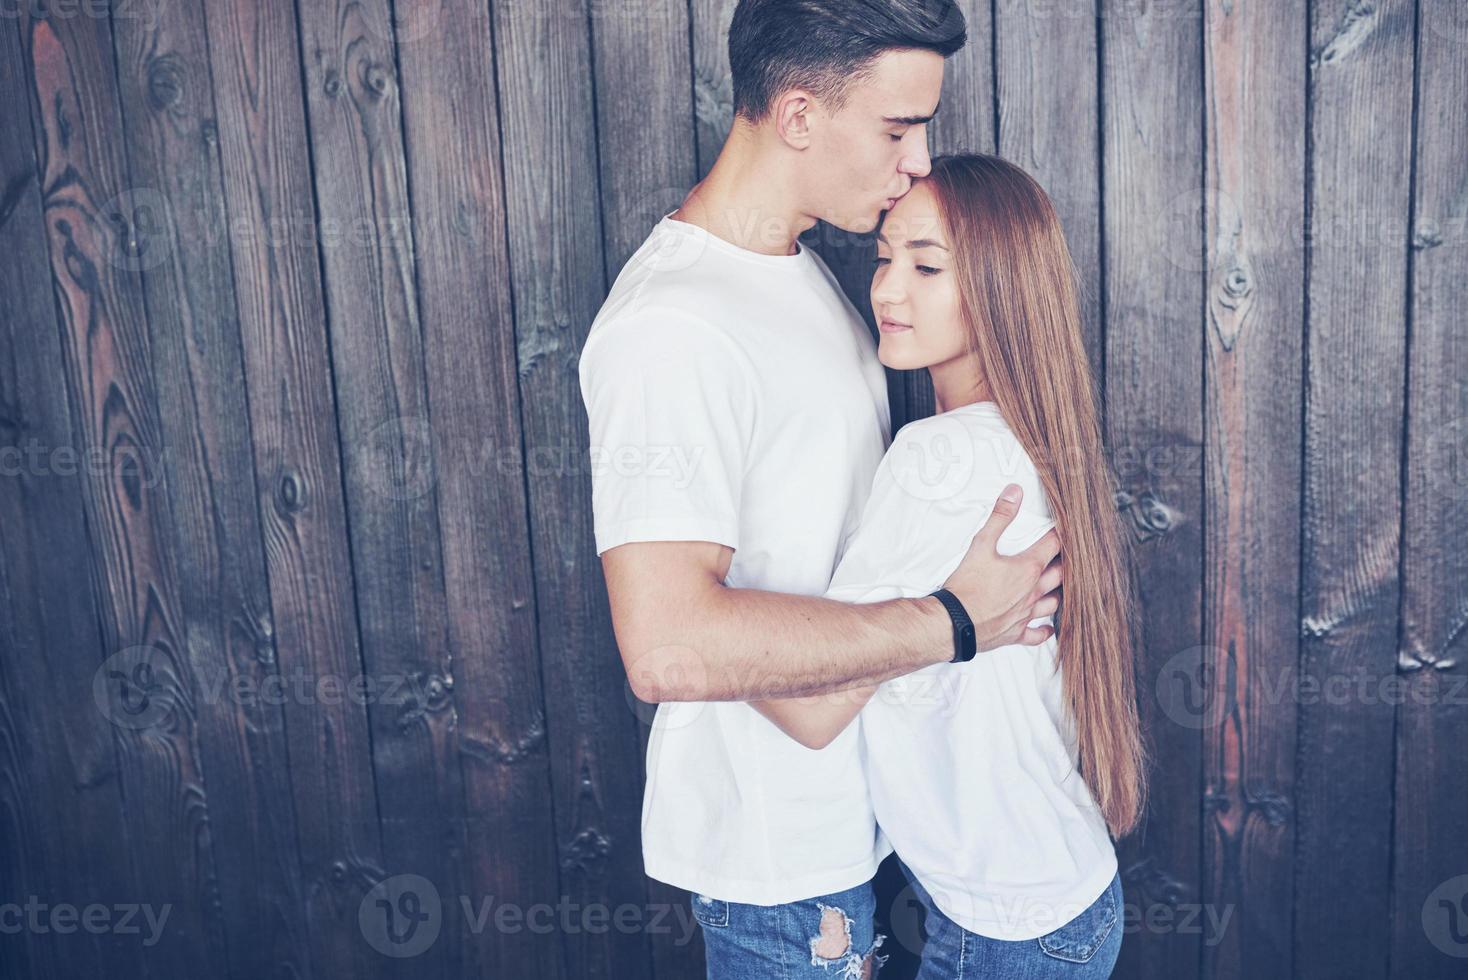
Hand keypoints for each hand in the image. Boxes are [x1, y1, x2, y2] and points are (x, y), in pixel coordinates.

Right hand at [939, 484, 1061, 650]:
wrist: (954, 622)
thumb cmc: (967, 587)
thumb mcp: (981, 544)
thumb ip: (1000, 517)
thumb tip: (1014, 493)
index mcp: (1028, 569)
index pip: (1054, 546)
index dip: (1061, 534)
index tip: (1063, 528)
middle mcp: (1032, 592)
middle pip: (1061, 575)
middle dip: (1065, 563)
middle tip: (1065, 555)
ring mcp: (1026, 614)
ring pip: (1054, 604)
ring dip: (1059, 594)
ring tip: (1059, 587)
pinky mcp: (1015, 632)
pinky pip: (1037, 634)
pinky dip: (1044, 630)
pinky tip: (1047, 628)